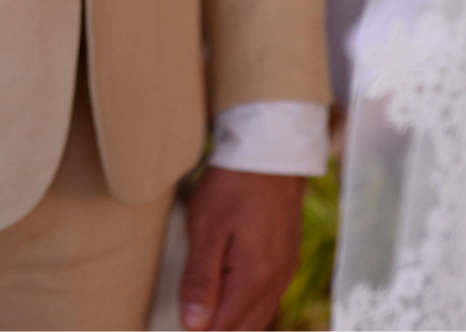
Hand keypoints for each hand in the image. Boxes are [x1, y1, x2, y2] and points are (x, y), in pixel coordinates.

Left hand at [180, 168, 304, 330]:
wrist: (271, 152)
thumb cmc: (234, 186)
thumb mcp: (206, 229)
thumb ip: (201, 281)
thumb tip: (193, 326)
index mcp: (255, 281)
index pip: (222, 330)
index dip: (196, 328)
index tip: (179, 315)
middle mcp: (276, 283)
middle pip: (242, 330)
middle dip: (214, 326)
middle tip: (190, 306)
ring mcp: (285, 272)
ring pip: (256, 317)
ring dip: (229, 317)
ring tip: (203, 296)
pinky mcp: (286, 261)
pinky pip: (265, 298)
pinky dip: (243, 302)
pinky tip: (225, 286)